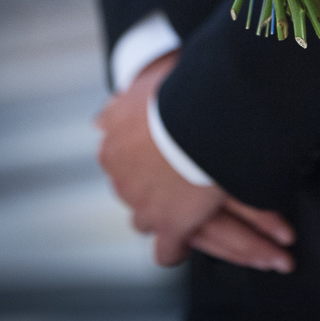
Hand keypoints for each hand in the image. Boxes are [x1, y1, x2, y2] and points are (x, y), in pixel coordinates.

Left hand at [96, 55, 294, 270]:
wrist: (207, 112)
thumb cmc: (185, 87)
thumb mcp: (149, 79)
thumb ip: (125, 99)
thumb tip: (101, 114)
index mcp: (113, 132)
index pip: (118, 150)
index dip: (141, 152)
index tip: (160, 148)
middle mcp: (119, 169)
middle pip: (130, 184)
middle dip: (150, 182)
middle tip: (176, 173)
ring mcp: (142, 201)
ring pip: (143, 218)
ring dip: (161, 212)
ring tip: (185, 206)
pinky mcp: (170, 225)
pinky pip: (167, 251)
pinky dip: (177, 247)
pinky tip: (189, 240)